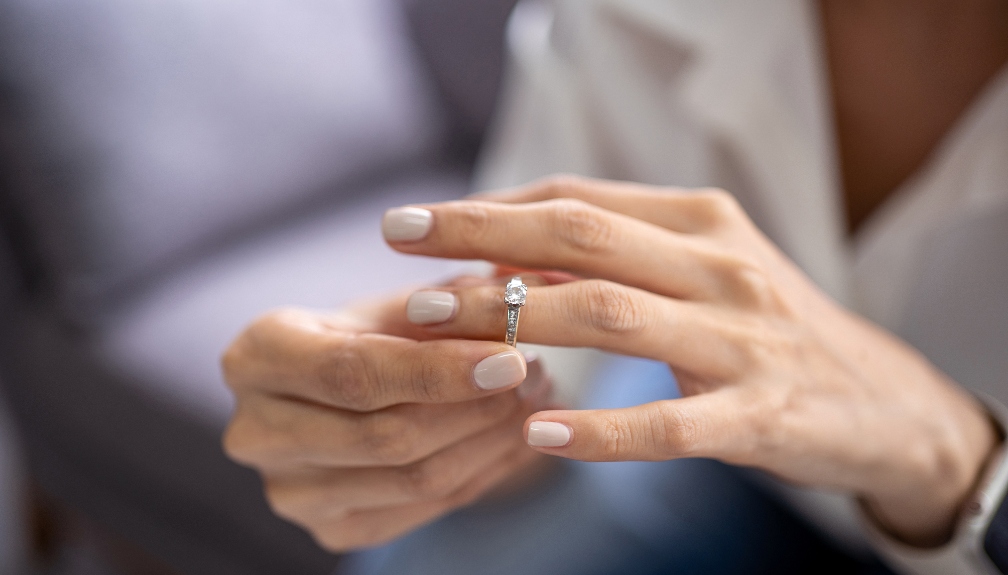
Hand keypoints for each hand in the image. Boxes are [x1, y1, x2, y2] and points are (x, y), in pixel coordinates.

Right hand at [221, 286, 551, 551]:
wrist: (337, 394)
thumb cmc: (370, 335)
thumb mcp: (398, 305)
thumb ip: (451, 302)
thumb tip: (522, 293)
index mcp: (257, 356)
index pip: (353, 372)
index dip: (437, 370)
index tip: (510, 358)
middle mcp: (255, 432)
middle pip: (386, 435)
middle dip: (476, 407)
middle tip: (536, 375)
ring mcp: (290, 491)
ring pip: (413, 478)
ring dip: (491, 439)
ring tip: (537, 397)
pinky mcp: (328, 530)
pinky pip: (425, 507)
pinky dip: (484, 470)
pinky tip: (517, 435)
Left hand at [382, 175, 999, 546]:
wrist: (883, 402)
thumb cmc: (769, 330)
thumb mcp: (704, 271)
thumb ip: (622, 254)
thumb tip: (508, 248)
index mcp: (702, 221)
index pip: (578, 199)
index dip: (491, 206)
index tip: (418, 220)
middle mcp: (721, 266)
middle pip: (581, 239)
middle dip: (479, 240)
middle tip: (400, 250)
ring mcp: (743, 340)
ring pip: (610, 316)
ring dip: (515, 318)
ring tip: (437, 326)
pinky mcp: (761, 413)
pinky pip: (667, 423)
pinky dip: (599, 428)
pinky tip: (538, 432)